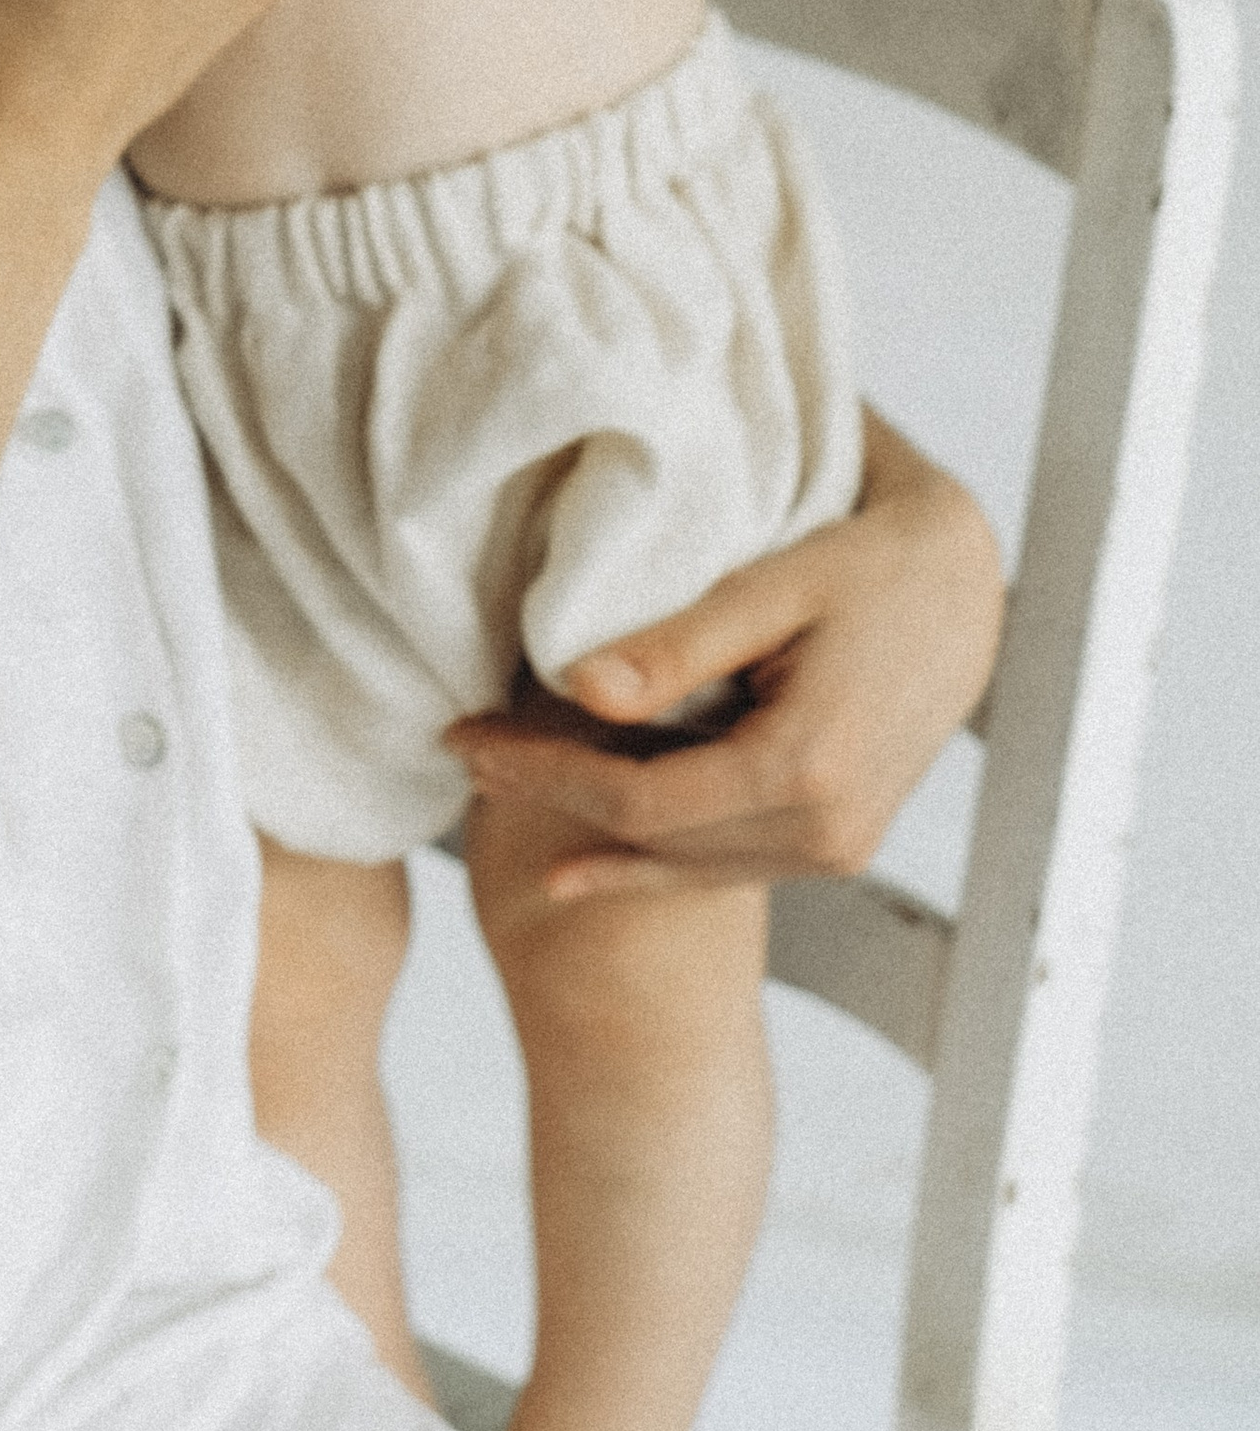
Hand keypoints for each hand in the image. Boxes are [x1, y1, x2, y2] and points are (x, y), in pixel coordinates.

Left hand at [443, 409, 1003, 899]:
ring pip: (684, 863)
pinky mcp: (838, 843)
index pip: (638, 800)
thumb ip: (680, 646)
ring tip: (502, 786)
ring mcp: (837, 848)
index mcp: (805, 769)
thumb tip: (578, 686)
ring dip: (590, 835)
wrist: (967, 589)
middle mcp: (825, 831)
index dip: (542, 775)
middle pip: (652, 839)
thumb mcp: (775, 586)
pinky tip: (583, 860)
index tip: (466, 737)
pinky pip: (722, 865)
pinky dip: (648, 857)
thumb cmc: (873, 565)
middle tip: (463, 752)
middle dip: (548, 800)